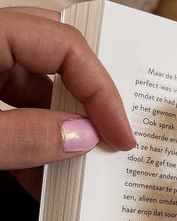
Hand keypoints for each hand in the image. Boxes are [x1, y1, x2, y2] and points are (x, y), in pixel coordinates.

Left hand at [0, 6, 135, 198]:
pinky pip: (12, 108)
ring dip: (61, 128)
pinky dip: (32, 138)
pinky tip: (39, 175)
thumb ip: (25, 137)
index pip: (65, 45)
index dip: (102, 91)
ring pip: (34, 86)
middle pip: (56, 55)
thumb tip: (80, 137)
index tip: (120, 134)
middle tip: (112, 134)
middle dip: (89, 98)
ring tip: (78, 167)